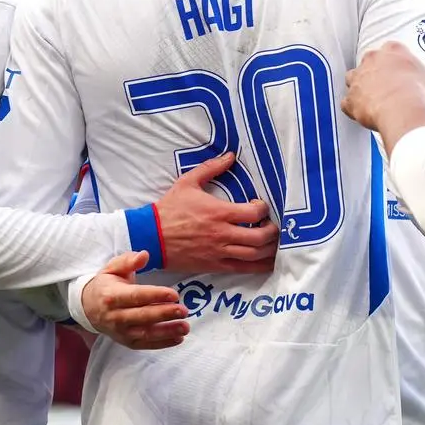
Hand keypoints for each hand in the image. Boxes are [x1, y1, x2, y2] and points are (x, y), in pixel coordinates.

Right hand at [82, 251, 189, 349]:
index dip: (155, 295)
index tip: (174, 295)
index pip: (136, 296)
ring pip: (145, 333)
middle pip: (142, 316)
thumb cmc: (106, 284)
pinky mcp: (126, 341)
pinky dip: (163, 343)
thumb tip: (144, 255)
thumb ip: (128, 260)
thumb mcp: (112, 268)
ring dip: (167, 331)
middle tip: (184, 310)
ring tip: (185, 326)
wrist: (88, 307)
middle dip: (164, 314)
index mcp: (111, 295)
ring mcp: (120, 332)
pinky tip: (179, 338)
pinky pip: (146, 344)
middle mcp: (115, 316)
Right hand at [153, 152, 278, 273]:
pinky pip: (243, 269)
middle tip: (272, 225)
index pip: (254, 213)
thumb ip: (211, 167)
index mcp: (219, 213)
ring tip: (272, 241)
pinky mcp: (215, 266)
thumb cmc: (170, 208)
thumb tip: (231, 155)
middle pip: (260, 237)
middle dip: (273, 231)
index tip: (261, 206)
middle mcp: (223, 234)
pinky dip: (259, 266)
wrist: (151, 236)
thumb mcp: (188, 182)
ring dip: (270, 249)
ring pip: (255, 255)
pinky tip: (267, 261)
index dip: (264, 209)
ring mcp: (220, 252)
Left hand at [341, 41, 424, 132]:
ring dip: (360, 87)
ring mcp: (358, 78)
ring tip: (372, 100)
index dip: (395, 63)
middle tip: (387, 86)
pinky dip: (353, 108)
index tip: (400, 72)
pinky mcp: (350, 98)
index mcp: (393, 50)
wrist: (403, 109)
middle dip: (375, 72)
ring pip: (352, 78)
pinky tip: (364, 114)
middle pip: (369, 62)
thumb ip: (424, 74)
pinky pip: (347, 103)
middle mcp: (372, 59)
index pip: (390, 50)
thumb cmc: (418, 92)